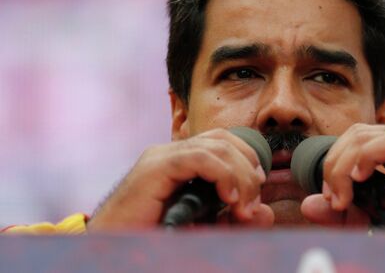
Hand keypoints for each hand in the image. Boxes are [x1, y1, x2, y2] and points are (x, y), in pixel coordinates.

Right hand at [87, 128, 273, 230]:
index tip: (257, 190)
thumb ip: (235, 219)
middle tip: (253, 202)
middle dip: (248, 168)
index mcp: (180, 161)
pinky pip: (199, 158)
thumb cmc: (154, 238)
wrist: (114, 250)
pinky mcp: (155, 168)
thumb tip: (266, 213)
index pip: (223, 141)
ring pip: (217, 146)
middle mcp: (171, 153)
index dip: (247, 159)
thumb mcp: (205, 227)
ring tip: (243, 206)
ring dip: (239, 175)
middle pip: (224, 139)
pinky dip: (222, 175)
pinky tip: (229, 198)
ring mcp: (161, 157)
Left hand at [300, 123, 384, 232]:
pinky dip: (368, 156)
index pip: (352, 140)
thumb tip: (309, 204)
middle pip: (355, 133)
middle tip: (333, 196)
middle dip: (334, 162)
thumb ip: (343, 214)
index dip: (333, 162)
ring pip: (367, 133)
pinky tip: (360, 179)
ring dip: (344, 162)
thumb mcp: (373, 223)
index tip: (329, 196)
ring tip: (343, 194)